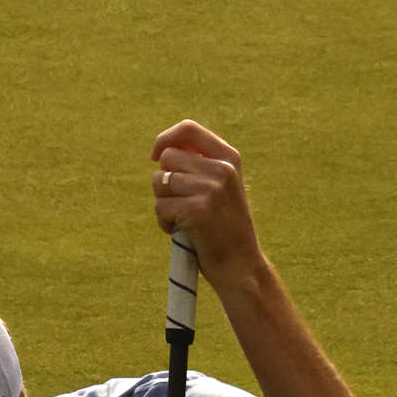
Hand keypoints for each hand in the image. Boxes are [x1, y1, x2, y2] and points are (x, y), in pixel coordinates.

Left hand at [150, 117, 262, 282]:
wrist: (241, 266)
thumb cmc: (224, 229)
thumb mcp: (221, 188)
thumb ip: (200, 166)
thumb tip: (162, 151)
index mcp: (229, 158)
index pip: (188, 129)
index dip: (165, 139)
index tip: (155, 156)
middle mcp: (222, 169)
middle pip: (168, 158)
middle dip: (164, 182)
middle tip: (179, 204)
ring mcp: (211, 189)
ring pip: (160, 182)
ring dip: (163, 204)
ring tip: (182, 220)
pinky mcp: (198, 210)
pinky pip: (160, 207)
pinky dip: (164, 223)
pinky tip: (181, 232)